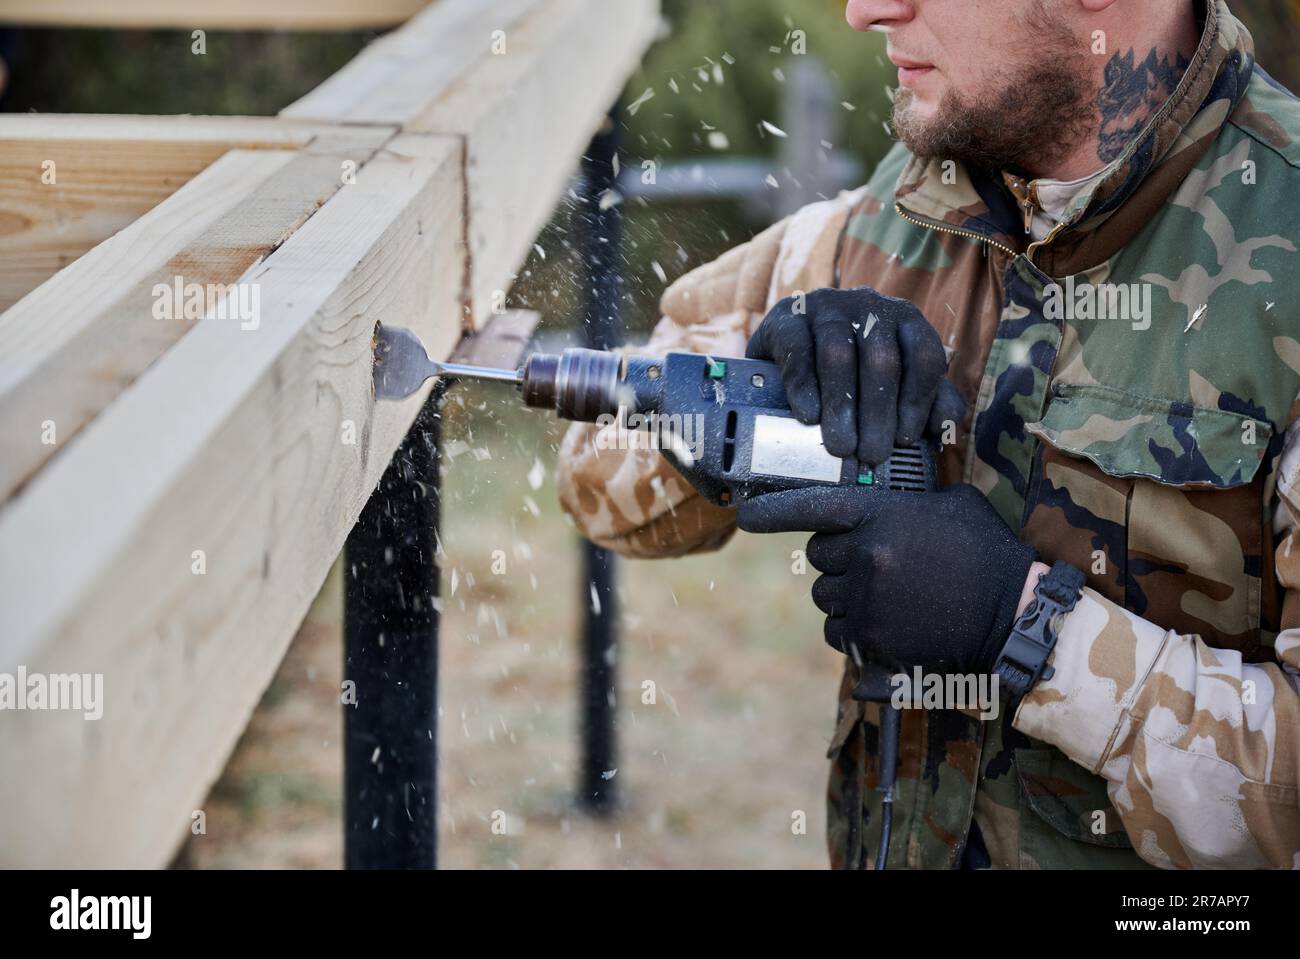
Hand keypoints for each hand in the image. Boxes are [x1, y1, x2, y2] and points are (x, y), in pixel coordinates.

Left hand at [737, 484, 1036, 674]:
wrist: (1013, 612)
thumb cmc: (986, 552)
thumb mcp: (950, 504)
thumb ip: (905, 500)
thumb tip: (880, 500)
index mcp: (880, 512)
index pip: (811, 506)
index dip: (772, 512)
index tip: (745, 517)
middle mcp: (865, 552)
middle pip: (817, 556)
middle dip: (838, 560)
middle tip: (878, 565)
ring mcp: (865, 595)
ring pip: (826, 596)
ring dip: (846, 597)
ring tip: (891, 597)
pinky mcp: (870, 635)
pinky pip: (838, 631)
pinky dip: (854, 630)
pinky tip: (890, 623)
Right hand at [746, 287, 964, 465]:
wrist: (788, 341)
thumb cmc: (851, 368)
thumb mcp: (893, 378)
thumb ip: (925, 398)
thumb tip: (945, 425)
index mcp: (905, 319)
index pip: (924, 356)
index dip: (918, 400)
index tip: (905, 439)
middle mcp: (870, 306)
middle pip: (881, 360)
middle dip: (878, 413)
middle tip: (872, 455)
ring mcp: (827, 307)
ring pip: (838, 355)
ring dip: (841, 406)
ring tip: (841, 446)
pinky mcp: (788, 315)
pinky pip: (798, 350)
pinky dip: (804, 387)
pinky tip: (809, 417)